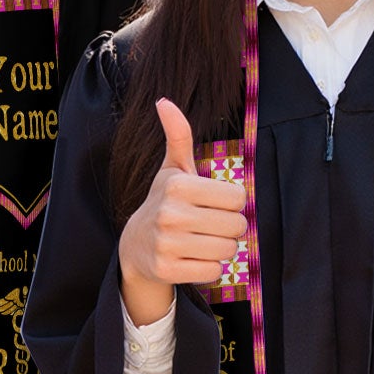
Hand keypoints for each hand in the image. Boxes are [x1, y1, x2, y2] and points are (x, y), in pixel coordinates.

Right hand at [116, 99, 247, 326]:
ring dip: (221, 248)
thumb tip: (163, 101)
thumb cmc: (164, 201)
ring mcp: (167, 243)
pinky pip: (213, 272)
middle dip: (230, 227)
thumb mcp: (172, 169)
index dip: (232, 202)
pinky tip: (192, 259)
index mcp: (177, 184)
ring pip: (228, 250)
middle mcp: (170, 213)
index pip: (239, 197)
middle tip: (210, 225)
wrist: (135, 245)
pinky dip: (209, 268)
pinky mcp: (167, 270)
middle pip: (237, 225)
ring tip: (202, 241)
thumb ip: (178, 136)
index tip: (214, 203)